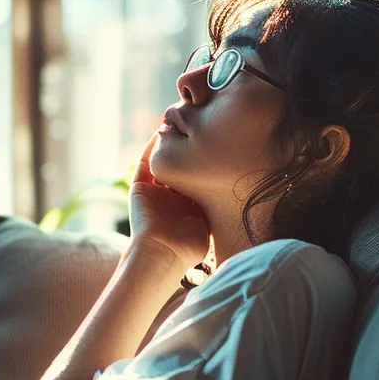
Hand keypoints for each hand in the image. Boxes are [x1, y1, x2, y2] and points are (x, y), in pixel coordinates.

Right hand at [129, 135, 209, 268]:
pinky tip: (159, 133)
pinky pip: (143, 164)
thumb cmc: (188, 245)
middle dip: (185, 152)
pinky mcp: (139, 189)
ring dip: (166, 146)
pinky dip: (149, 148)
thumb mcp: (208, 222)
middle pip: (178, 169)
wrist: (162, 253)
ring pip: (160, 163)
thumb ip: (216, 207)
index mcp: (185, 208)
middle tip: (197, 131)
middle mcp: (168, 199)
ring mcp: (153, 193)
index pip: (194, 179)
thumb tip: (239, 191)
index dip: (202, 164)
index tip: (214, 147)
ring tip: (176, 126)